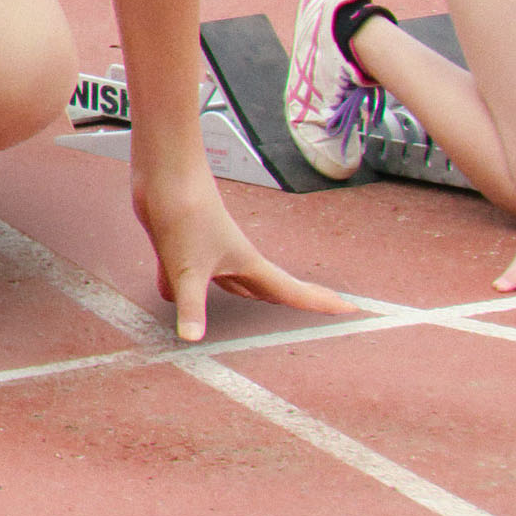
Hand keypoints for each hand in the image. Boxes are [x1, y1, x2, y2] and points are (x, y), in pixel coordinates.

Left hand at [140, 178, 354, 341]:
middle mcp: (233, 260)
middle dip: (296, 298)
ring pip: (233, 282)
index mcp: (247, 264)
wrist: (164, 176)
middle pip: (270, 286)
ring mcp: (210, 252)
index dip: (320, 302)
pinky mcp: (184, 247)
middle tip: (324, 307)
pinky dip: (189, 291)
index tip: (350, 309)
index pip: (291, 291)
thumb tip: (193, 339)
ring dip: (247, 294)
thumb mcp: (188, 269)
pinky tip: (177, 299)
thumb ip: (192, 306)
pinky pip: (191, 277)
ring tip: (264, 303)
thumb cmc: (185, 213)